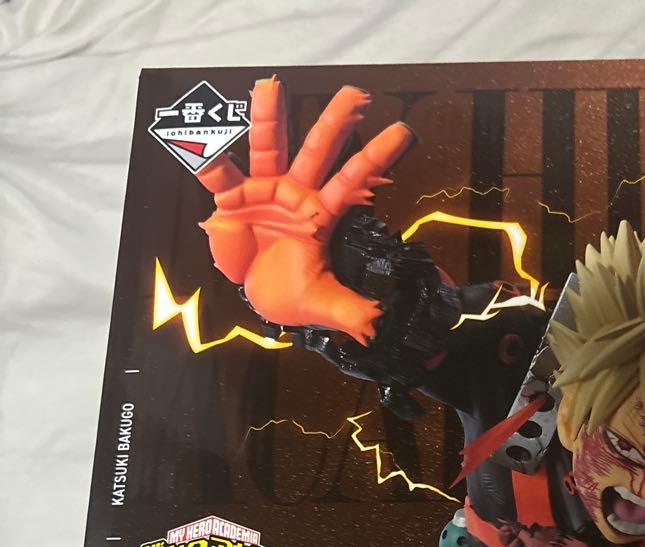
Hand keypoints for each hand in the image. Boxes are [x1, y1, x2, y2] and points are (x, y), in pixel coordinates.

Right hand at [196, 76, 415, 343]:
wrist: (260, 296)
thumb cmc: (295, 293)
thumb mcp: (323, 304)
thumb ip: (349, 311)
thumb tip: (375, 325)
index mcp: (322, 213)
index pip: (353, 181)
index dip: (374, 158)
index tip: (401, 133)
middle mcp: (297, 194)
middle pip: (319, 152)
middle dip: (334, 122)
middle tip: (355, 92)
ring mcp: (264, 192)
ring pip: (268, 147)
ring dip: (269, 118)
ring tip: (269, 86)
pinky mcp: (234, 201)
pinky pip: (221, 180)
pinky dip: (213, 167)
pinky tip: (206, 151)